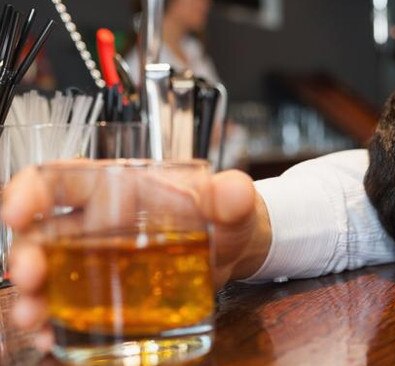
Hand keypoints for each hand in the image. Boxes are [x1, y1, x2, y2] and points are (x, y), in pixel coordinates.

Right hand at [3, 164, 270, 351]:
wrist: (235, 252)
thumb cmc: (225, 216)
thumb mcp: (232, 204)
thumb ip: (232, 196)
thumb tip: (236, 192)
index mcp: (120, 189)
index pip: (64, 179)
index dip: (31, 190)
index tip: (17, 211)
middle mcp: (99, 223)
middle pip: (46, 232)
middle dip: (28, 254)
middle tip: (30, 277)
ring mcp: (100, 261)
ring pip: (51, 274)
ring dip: (34, 296)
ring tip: (34, 317)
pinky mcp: (109, 294)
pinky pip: (72, 307)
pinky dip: (58, 323)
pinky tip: (53, 338)